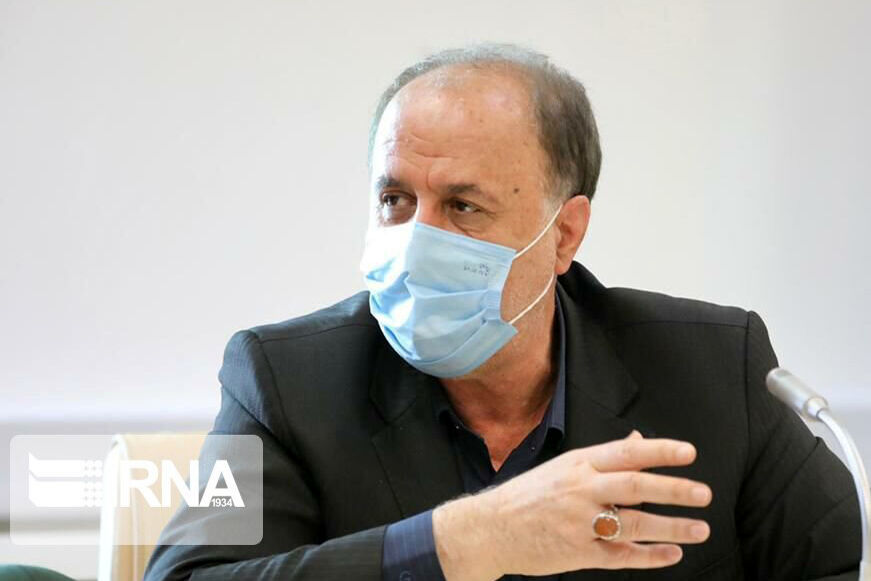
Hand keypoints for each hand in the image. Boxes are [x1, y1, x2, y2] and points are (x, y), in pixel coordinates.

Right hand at [432, 432, 711, 579]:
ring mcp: (578, 522)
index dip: (660, 451)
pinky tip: (671, 555)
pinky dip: (649, 557)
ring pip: (634, 524)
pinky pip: (620, 556)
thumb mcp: (564, 467)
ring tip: (700, 528)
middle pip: (634, 486)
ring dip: (671, 527)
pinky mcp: (577, 553)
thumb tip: (639, 440)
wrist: (490, 528)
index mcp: (578, 463)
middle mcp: (580, 489)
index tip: (689, 453)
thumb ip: (604, 458)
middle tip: (704, 493)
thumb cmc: (529, 495)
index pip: (626, 452)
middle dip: (673, 489)